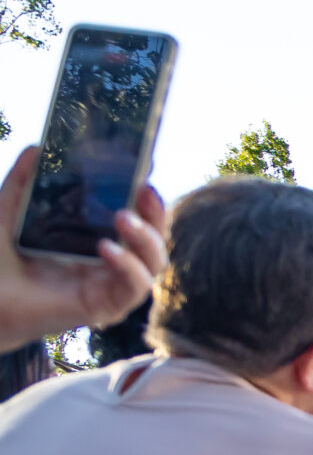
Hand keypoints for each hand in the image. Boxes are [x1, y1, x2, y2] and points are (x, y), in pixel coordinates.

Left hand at [0, 148, 168, 350]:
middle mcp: (115, 260)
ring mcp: (114, 284)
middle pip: (156, 236)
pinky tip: (107, 249)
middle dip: (156, 212)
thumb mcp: (10, 212)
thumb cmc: (2, 259)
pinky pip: (134, 287)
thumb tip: (37, 147)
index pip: (137, 213)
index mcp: (101, 235)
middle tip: (144, 189)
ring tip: (124, 219)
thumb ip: (23, 182)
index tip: (146, 166)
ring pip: (155, 262)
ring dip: (147, 238)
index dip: (146, 193)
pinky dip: (128, 266)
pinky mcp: (108, 307)